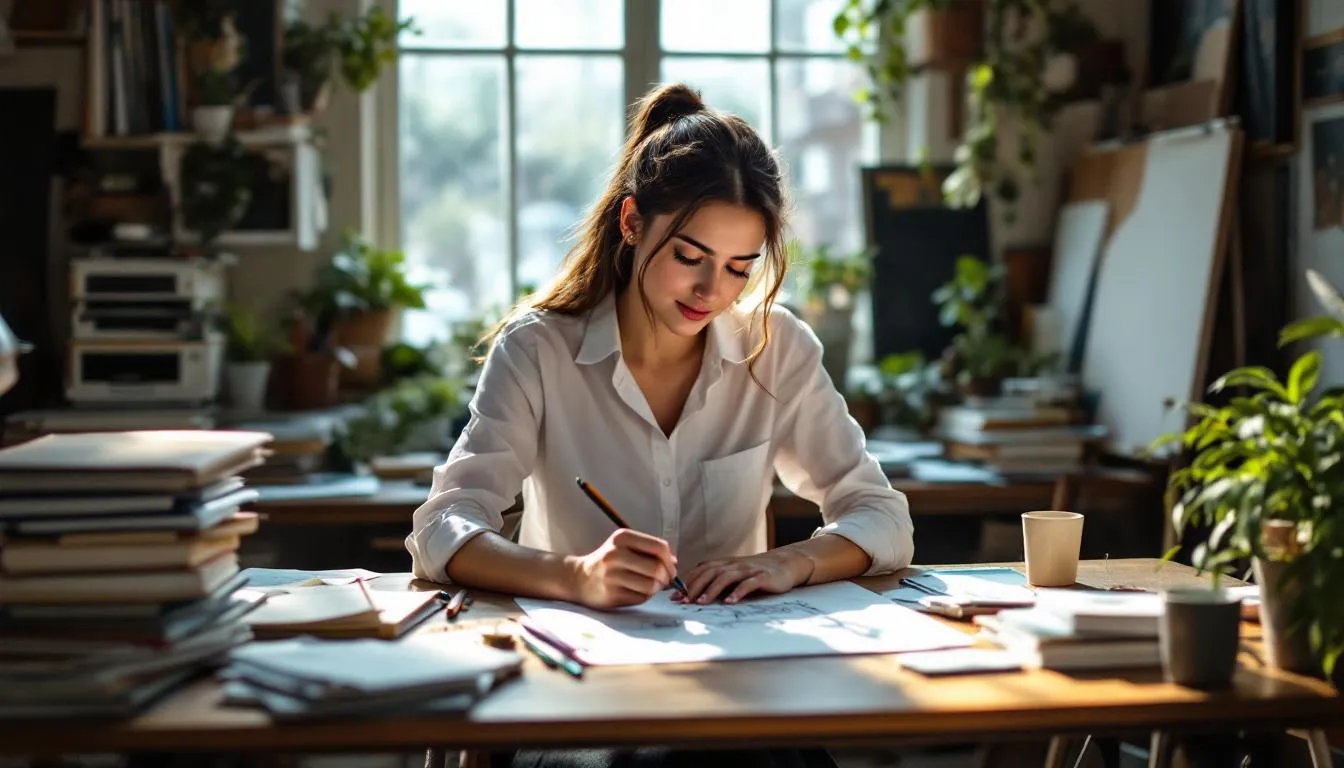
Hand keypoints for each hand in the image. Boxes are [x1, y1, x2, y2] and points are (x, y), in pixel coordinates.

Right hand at [568, 529, 676, 608]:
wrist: (579, 578)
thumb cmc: (609, 561)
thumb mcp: (625, 546)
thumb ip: (650, 550)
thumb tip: (675, 563)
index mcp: (622, 537)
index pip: (659, 548)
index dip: (671, 561)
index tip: (672, 568)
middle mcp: (615, 554)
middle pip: (657, 568)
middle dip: (667, 577)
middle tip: (665, 580)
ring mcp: (611, 576)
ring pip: (651, 586)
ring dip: (657, 588)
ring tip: (651, 586)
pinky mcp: (611, 594)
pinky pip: (641, 598)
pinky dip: (645, 596)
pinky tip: (636, 591)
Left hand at [677, 550, 812, 604]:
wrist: (785, 564)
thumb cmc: (755, 572)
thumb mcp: (734, 571)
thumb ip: (716, 577)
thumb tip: (691, 589)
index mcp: (725, 563)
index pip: (702, 570)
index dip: (687, 582)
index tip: (674, 596)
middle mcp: (734, 564)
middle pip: (710, 573)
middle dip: (694, 587)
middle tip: (683, 601)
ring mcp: (749, 570)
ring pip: (726, 577)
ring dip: (712, 590)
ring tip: (701, 603)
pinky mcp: (763, 577)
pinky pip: (748, 584)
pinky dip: (737, 592)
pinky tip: (729, 602)